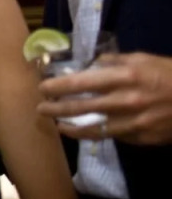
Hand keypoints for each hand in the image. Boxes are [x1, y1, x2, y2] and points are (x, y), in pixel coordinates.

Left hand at [38, 52, 171, 144]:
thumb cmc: (170, 74)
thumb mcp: (143, 60)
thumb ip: (114, 63)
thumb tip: (90, 65)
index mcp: (125, 77)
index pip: (81, 83)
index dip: (58, 87)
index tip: (43, 88)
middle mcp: (126, 101)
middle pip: (81, 108)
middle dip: (56, 109)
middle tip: (40, 109)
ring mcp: (134, 123)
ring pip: (93, 129)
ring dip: (71, 127)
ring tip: (57, 124)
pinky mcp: (142, 138)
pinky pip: (113, 136)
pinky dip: (97, 134)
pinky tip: (85, 131)